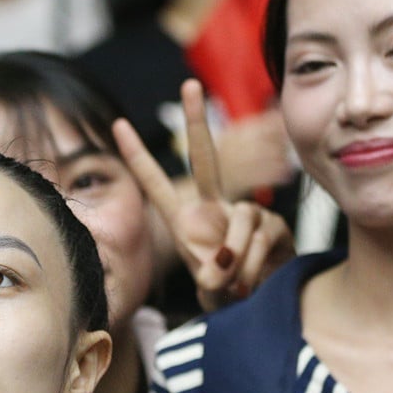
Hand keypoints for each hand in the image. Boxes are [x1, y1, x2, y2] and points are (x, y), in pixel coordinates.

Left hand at [116, 79, 291, 312]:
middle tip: (189, 84)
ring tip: (237, 284)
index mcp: (185, 221)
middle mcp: (213, 209)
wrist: (259, 308)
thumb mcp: (210, 288)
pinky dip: (257, 262)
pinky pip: (264, 233)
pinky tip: (258, 276)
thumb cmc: (227, 295)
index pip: (155, 184)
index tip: (117, 125)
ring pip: (243, 218)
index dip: (138, 156)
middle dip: (197, 120)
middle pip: (205, 157)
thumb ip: (213, 275)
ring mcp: (245, 212)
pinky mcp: (274, 223)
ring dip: (240, 258)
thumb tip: (226, 261)